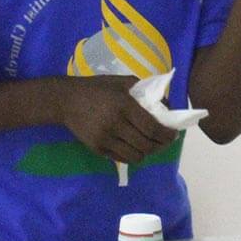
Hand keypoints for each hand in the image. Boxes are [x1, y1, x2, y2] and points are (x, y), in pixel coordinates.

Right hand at [54, 75, 177, 163]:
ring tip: (151, 145)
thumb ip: (144, 91)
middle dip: (161, 145)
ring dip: (148, 152)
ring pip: (136, 156)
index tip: (174, 134)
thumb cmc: (97, 88)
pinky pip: (122, 158)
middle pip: (146, 145)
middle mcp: (115, 124)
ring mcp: (105, 139)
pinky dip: (133, 155)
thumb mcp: (122, 82)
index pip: (152, 127)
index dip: (166, 134)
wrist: (66, 100)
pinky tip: (136, 147)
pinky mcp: (97, 149)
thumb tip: (165, 103)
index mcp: (123, 105)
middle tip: (166, 140)